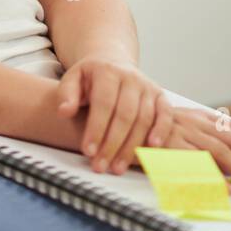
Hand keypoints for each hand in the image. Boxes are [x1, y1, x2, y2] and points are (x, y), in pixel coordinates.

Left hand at [56, 55, 173, 175]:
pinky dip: (161, 131)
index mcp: (108, 71)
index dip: (96, 128)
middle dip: (112, 144)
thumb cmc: (90, 77)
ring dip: (132, 146)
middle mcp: (131, 77)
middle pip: (125, 115)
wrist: (112, 62)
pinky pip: (165, 115)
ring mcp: (148, 86)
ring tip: (117, 167)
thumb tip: (64, 111)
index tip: (87, 151)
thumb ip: (67, 94)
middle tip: (100, 166)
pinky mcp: (160, 96)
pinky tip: (152, 147)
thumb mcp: (73, 79)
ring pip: (144, 119)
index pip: (104, 103)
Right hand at [147, 105, 230, 192]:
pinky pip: (195, 163)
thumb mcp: (179, 131)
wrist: (113, 121)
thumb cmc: (149, 133)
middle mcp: (194, 121)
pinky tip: (226, 190)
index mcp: (201, 117)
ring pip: (220, 151)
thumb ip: (202, 143)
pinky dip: (212, 177)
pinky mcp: (165, 146)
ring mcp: (180, 132)